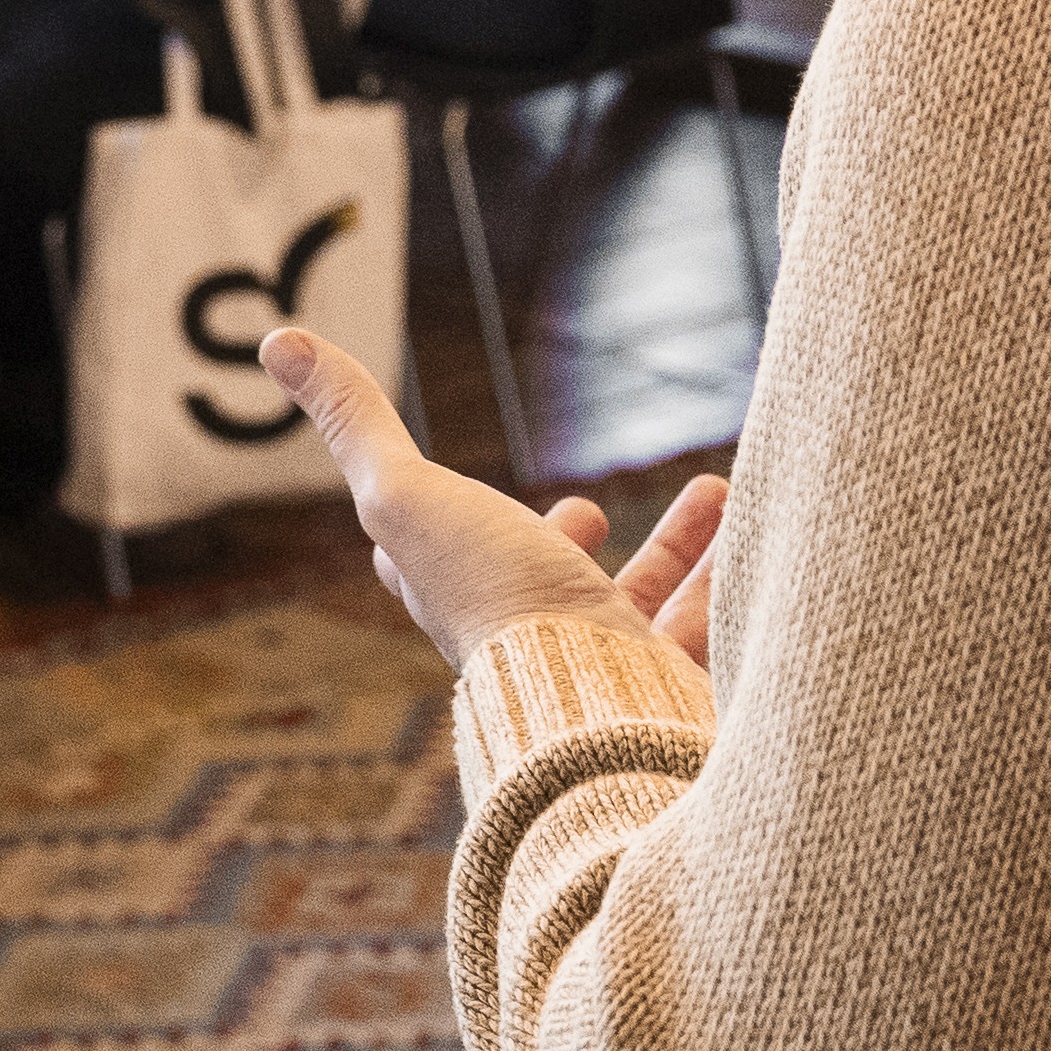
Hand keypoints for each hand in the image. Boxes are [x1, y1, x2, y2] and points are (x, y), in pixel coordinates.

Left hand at [268, 326, 722, 718]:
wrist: (595, 709)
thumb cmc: (492, 600)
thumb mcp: (405, 495)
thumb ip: (355, 422)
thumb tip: (281, 341)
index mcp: (460, 601)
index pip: (430, 565)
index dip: (431, 525)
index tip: (445, 496)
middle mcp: (528, 642)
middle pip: (545, 585)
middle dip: (572, 543)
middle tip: (586, 512)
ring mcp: (603, 672)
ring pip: (640, 607)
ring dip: (680, 551)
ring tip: (723, 492)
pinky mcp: (671, 693)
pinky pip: (715, 636)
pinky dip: (740, 587)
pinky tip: (769, 549)